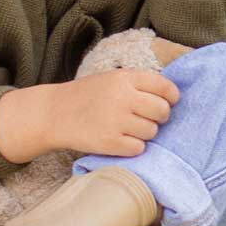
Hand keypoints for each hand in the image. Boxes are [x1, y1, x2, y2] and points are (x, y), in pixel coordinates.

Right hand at [0, 68, 180, 161]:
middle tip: (149, 118)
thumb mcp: (111, 78)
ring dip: (145, 133)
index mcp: (124, 78)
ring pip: (152, 131)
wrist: (53, 113)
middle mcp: (122, 97)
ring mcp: (116, 120)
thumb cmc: (87, 96)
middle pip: (162, 111)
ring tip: (129, 128)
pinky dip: (133, 147)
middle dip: (160, 117)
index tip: (170, 102)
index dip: (172, 97)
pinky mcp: (110, 142)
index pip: (164, 87)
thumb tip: (171, 96)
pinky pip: (138, 148)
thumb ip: (138, 83)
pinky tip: (121, 140)